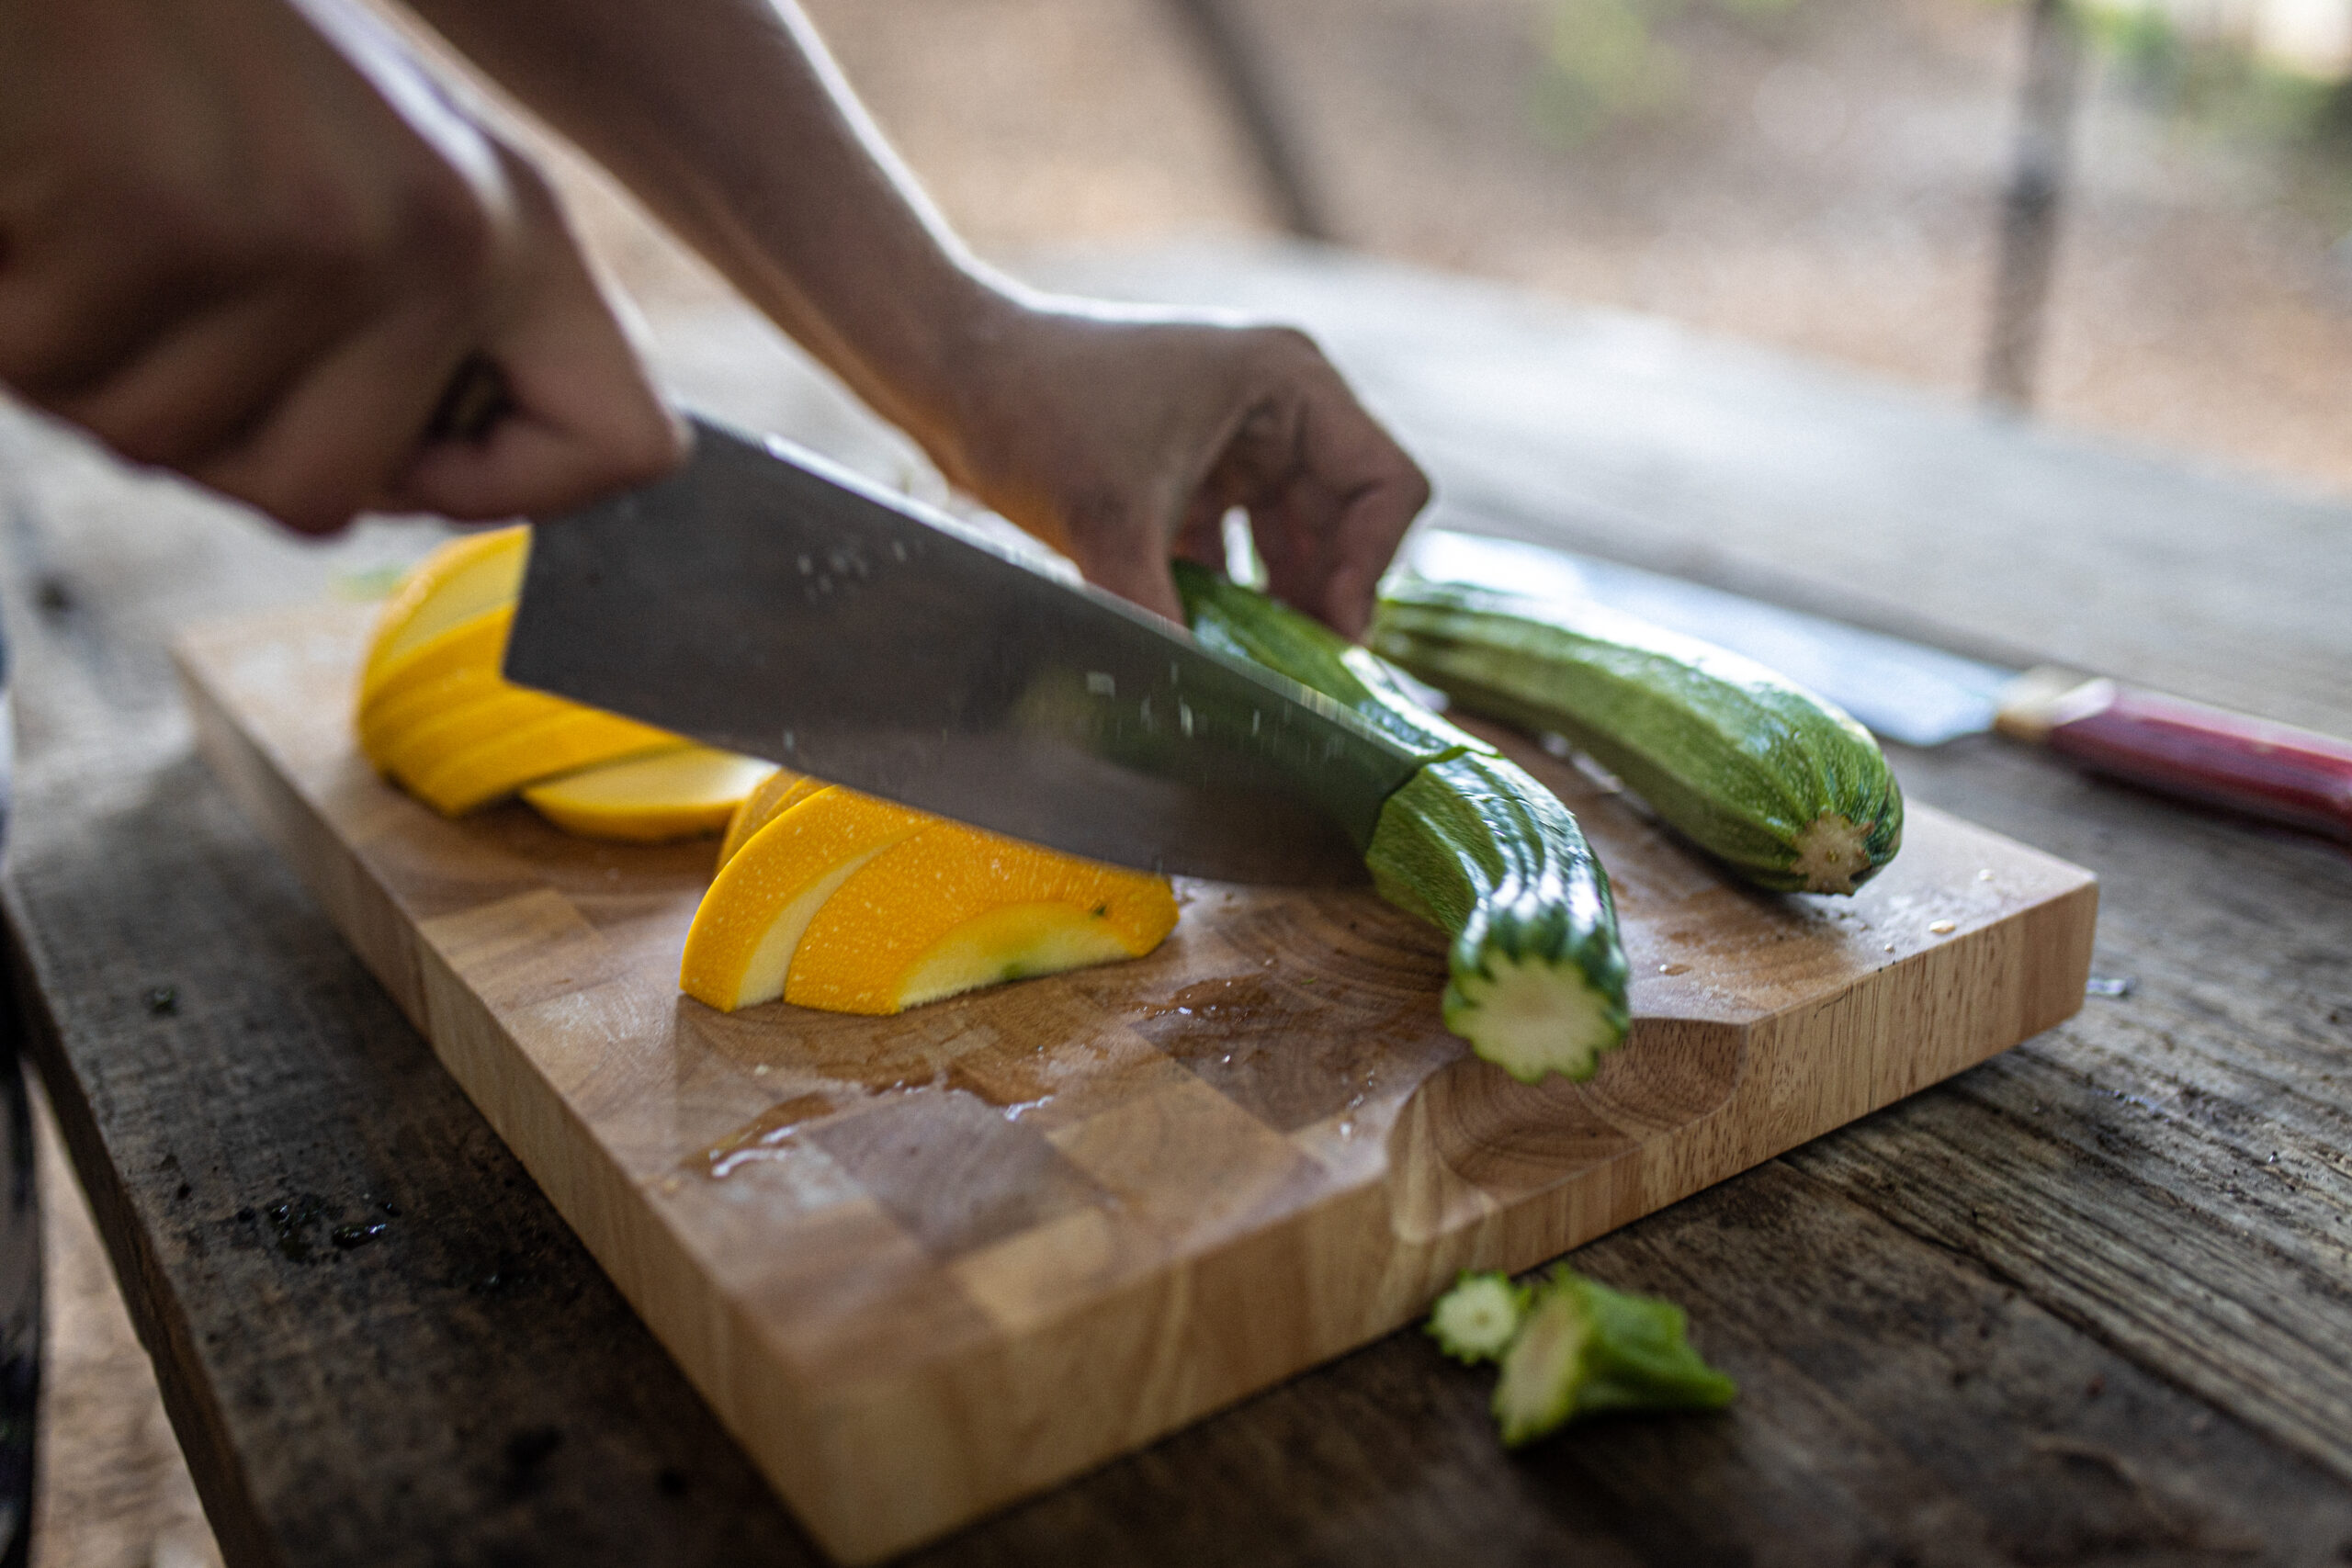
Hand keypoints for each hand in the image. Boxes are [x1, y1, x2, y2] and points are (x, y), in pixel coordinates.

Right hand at [0, 0, 680, 534]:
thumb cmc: (179, 46)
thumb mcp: (361, 169)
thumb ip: (419, 327)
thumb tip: (426, 476)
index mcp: (510, 223)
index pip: (623, 445)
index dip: (499, 487)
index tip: (407, 451)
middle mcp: (443, 232)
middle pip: (327, 496)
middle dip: (212, 431)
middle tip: (164, 289)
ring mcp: (310, 231)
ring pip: (174, 444)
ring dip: (94, 361)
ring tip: (94, 219)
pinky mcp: (164, 221)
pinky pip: (52, 370)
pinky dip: (7, 306)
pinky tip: (34, 200)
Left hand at [926, 299, 1428, 636]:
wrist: (949, 377)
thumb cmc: (1034, 410)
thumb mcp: (1108, 522)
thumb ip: (1159, 616)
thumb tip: (1191, 704)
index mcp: (1288, 382)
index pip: (1386, 484)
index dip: (1370, 566)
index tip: (1329, 633)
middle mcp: (1278, 406)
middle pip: (1347, 523)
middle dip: (1324, 598)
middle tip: (1298, 676)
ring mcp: (1239, 441)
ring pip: (1297, 544)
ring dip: (1281, 605)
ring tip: (1260, 670)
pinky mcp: (1197, 475)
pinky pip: (1244, 549)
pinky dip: (1234, 597)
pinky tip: (1210, 646)